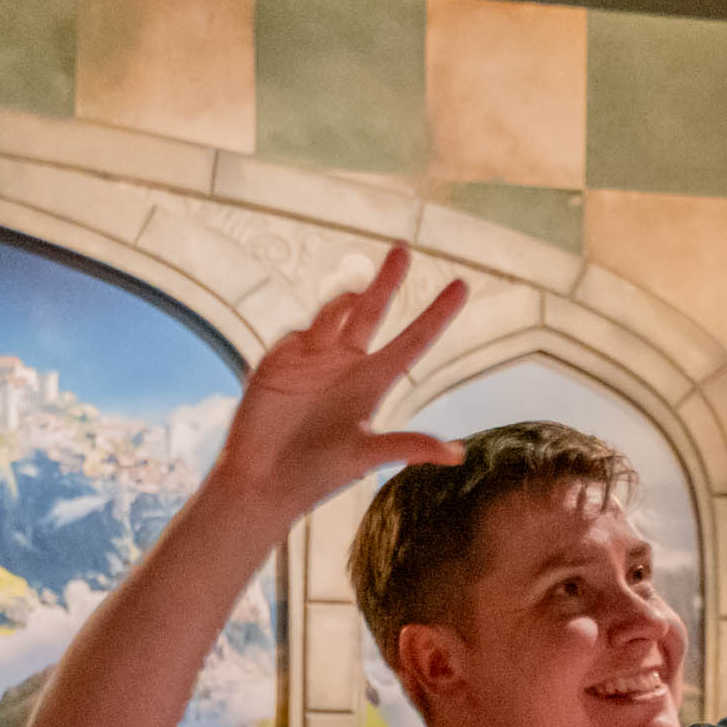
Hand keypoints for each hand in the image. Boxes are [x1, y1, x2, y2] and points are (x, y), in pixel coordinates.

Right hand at [203, 247, 472, 524]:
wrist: (263, 479)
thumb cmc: (317, 474)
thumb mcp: (366, 455)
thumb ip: (408, 446)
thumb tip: (457, 454)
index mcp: (373, 385)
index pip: (412, 342)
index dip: (436, 315)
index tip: (462, 285)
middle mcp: (347, 365)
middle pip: (373, 312)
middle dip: (388, 281)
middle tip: (404, 248)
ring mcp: (314, 358)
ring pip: (336, 312)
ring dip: (347, 301)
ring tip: (357, 295)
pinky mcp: (282, 357)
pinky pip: (303, 329)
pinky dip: (314, 327)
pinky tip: (310, 345)